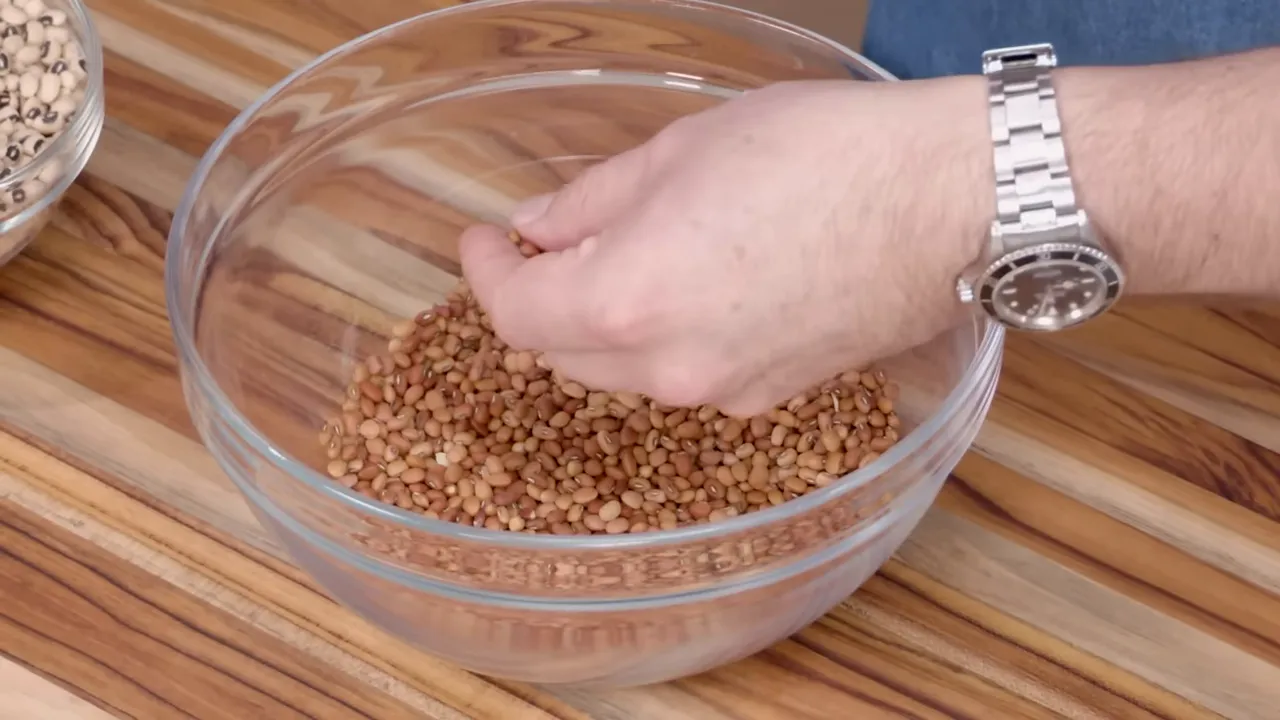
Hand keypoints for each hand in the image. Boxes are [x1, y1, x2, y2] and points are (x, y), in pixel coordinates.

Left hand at [460, 77, 990, 416]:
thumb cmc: (824, 155)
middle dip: (542, 299)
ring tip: (626, 257)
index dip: (485, 275)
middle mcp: (669, 369)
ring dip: (604, 324)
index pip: (517, 314)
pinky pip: (689, 377)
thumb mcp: (680, 151)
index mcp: (627, 301)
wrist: (947, 198)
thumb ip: (590, 201)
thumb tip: (540, 226)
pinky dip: (666, 341)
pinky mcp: (773, 397)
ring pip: (626, 373)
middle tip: (548, 243)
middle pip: (566, 354)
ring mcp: (724, 393)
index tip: (483, 241)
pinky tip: (692, 289)